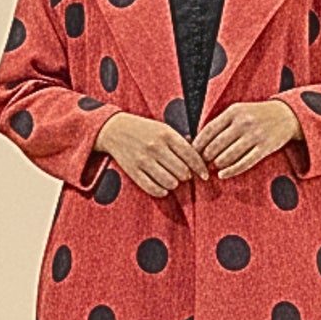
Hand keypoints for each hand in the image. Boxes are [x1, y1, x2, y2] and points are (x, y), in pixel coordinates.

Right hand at [94, 111, 208, 197]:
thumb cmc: (144, 130)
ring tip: (173, 179)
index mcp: (166, 134)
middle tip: (185, 174)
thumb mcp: (164, 128)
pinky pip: (153, 188)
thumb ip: (181, 141)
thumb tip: (200, 157)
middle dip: (187, 175)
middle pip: (182, 171)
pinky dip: (162, 191)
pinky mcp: (133, 171)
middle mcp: (155, 147)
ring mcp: (143, 160)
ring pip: (170, 182)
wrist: (115, 129)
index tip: (205, 175)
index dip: (201, 168)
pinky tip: (164, 187)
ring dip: (175, 183)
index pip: (191, 155)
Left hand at [193, 100, 302, 179]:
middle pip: (217, 145)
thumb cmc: (256, 115)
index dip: (198, 144)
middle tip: (202, 163)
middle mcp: (244, 122)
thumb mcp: (238, 111)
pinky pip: (244, 163)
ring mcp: (255, 135)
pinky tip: (223, 175)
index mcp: (234, 111)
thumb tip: (196, 140)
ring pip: (229, 155)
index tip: (192, 153)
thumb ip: (220, 123)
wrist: (286, 115)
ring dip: (218, 164)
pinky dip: (231, 171)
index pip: (209, 130)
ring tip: (213, 167)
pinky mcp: (264, 148)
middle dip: (206, 157)